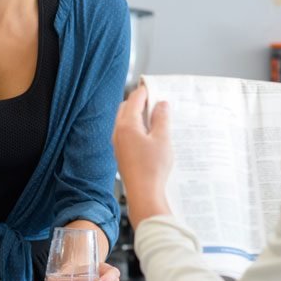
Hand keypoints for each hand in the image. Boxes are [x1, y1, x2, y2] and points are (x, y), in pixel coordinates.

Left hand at [113, 85, 173, 229]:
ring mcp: (118, 144)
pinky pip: (127, 134)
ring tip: (156, 118)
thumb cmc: (152, 168)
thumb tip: (161, 104)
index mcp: (127, 124)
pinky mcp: (121, 154)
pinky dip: (137, 128)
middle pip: (126, 108)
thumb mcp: (162, 139)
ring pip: (125, 121)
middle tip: (157, 101)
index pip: (135, 99)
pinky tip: (150, 135)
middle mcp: (118, 132)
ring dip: (138, 116)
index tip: (155, 86)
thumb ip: (161, 118)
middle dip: (140, 102)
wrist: (143, 194)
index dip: (146, 90)